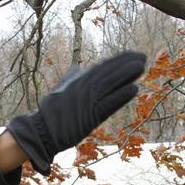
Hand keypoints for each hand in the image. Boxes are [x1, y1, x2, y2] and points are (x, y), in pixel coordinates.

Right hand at [6, 52, 145, 174]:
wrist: (41, 131)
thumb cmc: (51, 112)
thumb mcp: (60, 89)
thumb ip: (70, 77)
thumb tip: (77, 67)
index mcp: (78, 81)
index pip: (102, 68)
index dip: (118, 60)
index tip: (132, 54)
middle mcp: (83, 88)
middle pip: (108, 73)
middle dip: (126, 64)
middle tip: (142, 57)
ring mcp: (87, 102)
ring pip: (110, 85)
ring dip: (126, 75)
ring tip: (141, 67)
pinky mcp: (90, 116)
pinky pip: (108, 104)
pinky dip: (121, 96)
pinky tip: (134, 89)